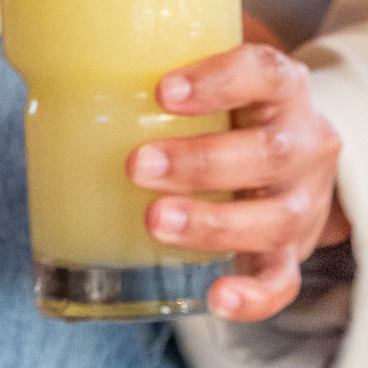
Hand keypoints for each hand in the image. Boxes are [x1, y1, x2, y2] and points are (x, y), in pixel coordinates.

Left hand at [128, 17, 348, 324]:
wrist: (295, 166)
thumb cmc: (236, 120)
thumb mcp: (217, 88)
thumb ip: (166, 83)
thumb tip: (62, 69)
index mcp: (284, 93)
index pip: (265, 74)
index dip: (220, 81)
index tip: (164, 92)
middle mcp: (305, 146)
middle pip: (270, 154)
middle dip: (202, 162)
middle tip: (139, 166)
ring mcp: (303, 205)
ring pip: (274, 219)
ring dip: (213, 223)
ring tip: (155, 221)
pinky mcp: (292, 254)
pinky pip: (283, 282)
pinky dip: (253, 296)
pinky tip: (217, 298)